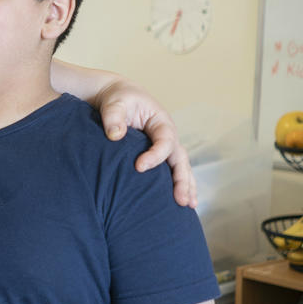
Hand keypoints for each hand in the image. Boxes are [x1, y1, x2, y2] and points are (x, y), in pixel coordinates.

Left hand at [97, 78, 196, 207]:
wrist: (118, 98)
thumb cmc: (118, 99)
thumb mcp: (115, 103)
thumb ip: (114, 117)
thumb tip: (115, 136)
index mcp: (161, 122)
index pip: (165, 141)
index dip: (155, 155)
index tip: (138, 167)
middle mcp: (168, 135)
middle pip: (180, 159)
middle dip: (182, 179)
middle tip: (180, 200)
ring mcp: (166, 146)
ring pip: (181, 167)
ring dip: (186, 186)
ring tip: (188, 205)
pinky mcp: (159, 154)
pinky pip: (173, 170)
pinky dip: (180, 184)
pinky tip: (184, 201)